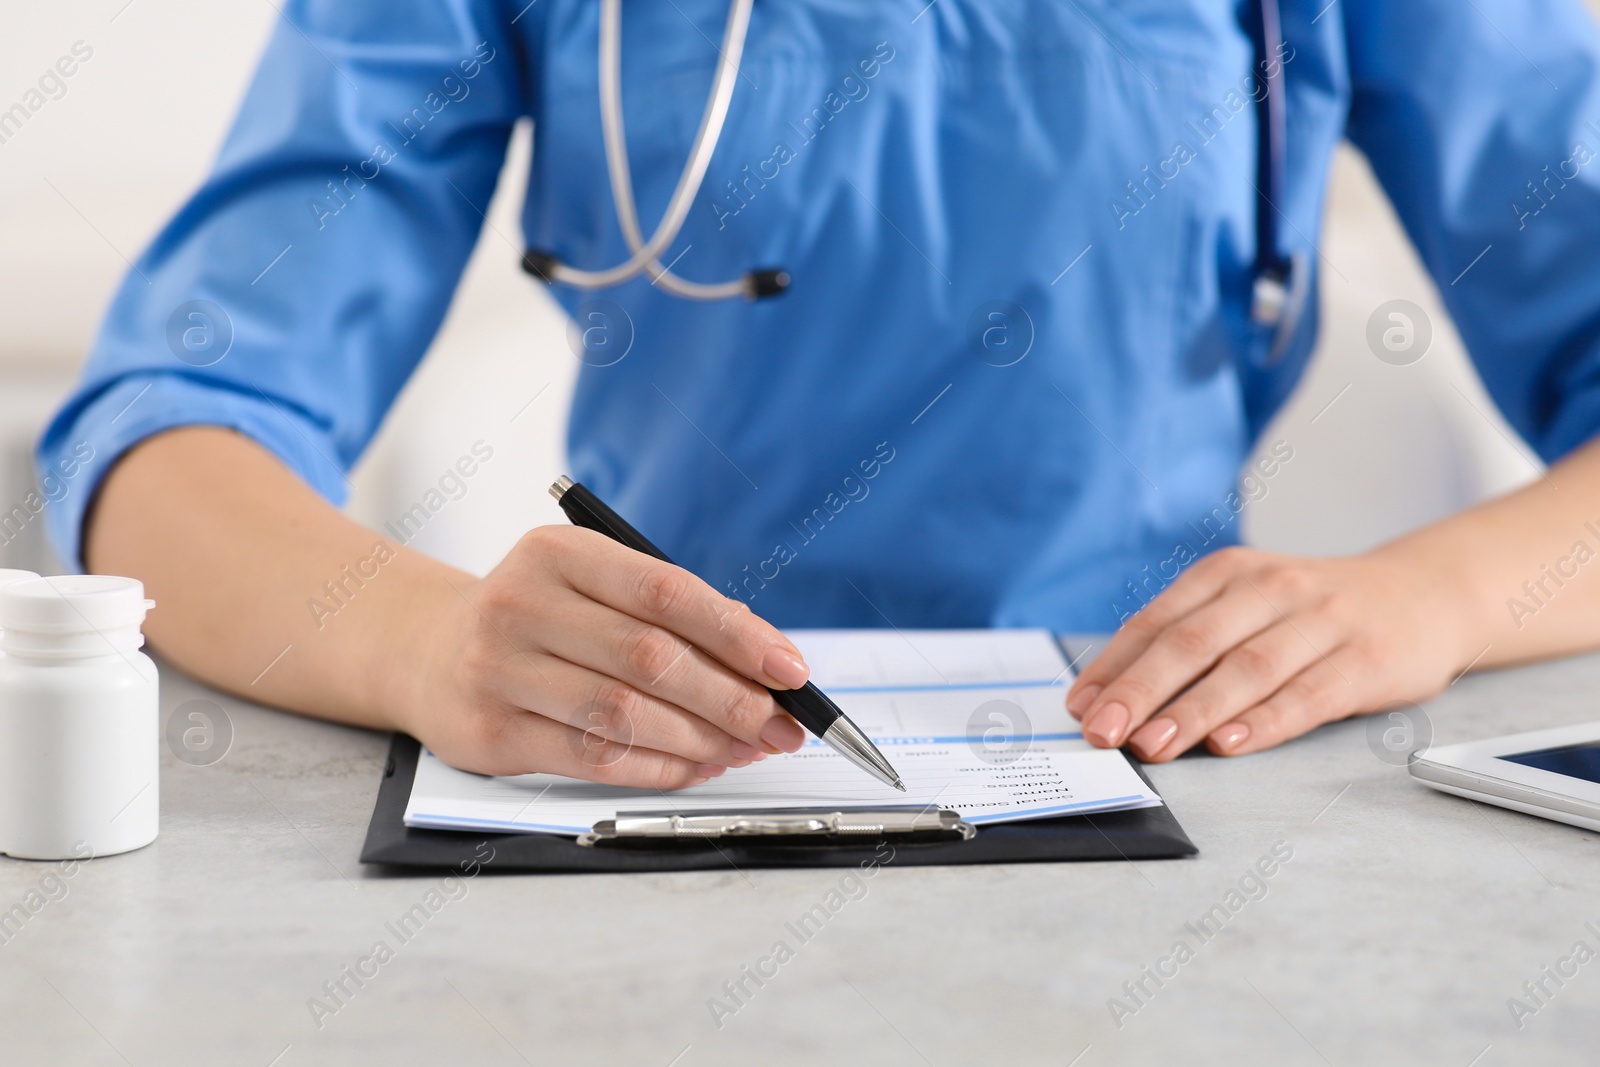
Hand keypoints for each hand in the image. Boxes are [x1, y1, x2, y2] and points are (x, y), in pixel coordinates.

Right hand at [398, 525, 812, 788]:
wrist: (427, 649)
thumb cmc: (536, 617)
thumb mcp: (589, 587)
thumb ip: (667, 614)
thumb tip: (765, 664)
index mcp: (560, 553)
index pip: (665, 591)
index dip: (738, 634)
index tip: (790, 669)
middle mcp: (522, 603)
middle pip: (651, 658)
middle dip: (732, 698)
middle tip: (781, 724)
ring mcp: (499, 669)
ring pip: (625, 714)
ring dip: (701, 739)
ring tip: (745, 748)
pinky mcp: (490, 732)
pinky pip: (594, 758)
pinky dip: (659, 768)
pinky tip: (697, 766)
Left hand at [1064, 545, 1478, 761]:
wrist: (1422, 595)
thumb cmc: (1311, 613)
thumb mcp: (1246, 609)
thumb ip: (1185, 643)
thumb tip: (1104, 697)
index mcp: (1228, 573)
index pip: (1157, 621)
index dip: (1114, 667)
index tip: (1080, 708)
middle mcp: (1270, 589)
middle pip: (1193, 643)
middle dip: (1140, 690)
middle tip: (1104, 731)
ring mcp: (1320, 621)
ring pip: (1244, 669)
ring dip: (1193, 711)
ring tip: (1153, 745)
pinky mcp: (1363, 659)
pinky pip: (1306, 694)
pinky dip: (1264, 721)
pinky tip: (1229, 745)